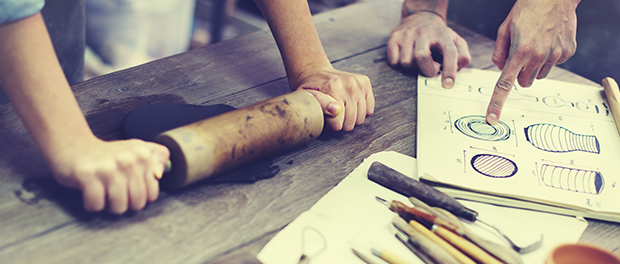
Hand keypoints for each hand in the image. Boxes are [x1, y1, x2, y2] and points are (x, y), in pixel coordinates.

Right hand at [48, 137, 169, 213]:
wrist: (74, 145)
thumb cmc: (109, 154)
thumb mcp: (138, 150)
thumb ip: (157, 157)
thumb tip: (160, 173)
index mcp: (143, 153)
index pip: (153, 193)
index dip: (141, 197)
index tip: (131, 189)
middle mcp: (128, 159)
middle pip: (137, 202)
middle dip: (126, 204)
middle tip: (116, 194)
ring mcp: (108, 167)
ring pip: (119, 207)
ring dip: (110, 206)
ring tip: (105, 195)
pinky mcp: (87, 175)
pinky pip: (96, 205)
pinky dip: (93, 205)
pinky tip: (91, 194)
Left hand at [292, 66, 373, 130]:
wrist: (317, 71)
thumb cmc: (311, 88)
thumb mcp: (306, 97)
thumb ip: (319, 104)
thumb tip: (336, 109)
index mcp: (333, 88)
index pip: (338, 124)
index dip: (331, 125)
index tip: (327, 119)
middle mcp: (349, 84)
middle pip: (350, 123)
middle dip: (341, 123)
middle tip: (334, 115)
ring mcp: (359, 83)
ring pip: (361, 118)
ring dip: (351, 119)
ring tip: (342, 111)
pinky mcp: (365, 82)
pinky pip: (370, 110)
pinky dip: (361, 112)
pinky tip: (351, 106)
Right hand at [387, 11, 470, 87]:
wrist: (420, 17)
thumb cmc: (439, 36)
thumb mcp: (455, 40)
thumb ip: (462, 54)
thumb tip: (460, 66)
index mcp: (442, 34)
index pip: (448, 52)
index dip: (449, 69)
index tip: (447, 84)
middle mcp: (424, 33)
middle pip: (421, 57)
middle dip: (427, 70)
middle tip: (432, 68)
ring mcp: (407, 35)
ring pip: (406, 62)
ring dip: (413, 67)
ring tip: (419, 60)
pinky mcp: (394, 38)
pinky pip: (394, 61)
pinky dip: (400, 64)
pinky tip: (408, 56)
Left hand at [486, 0, 579, 123]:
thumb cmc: (527, 10)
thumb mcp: (504, 29)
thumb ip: (499, 52)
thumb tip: (502, 69)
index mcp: (520, 52)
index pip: (505, 84)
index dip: (497, 103)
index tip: (492, 118)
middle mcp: (539, 56)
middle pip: (524, 82)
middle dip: (519, 74)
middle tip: (520, 55)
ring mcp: (556, 55)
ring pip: (539, 74)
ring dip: (534, 65)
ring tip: (535, 43)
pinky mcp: (568, 52)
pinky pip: (554, 64)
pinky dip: (549, 56)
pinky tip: (549, 39)